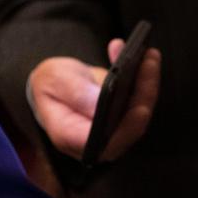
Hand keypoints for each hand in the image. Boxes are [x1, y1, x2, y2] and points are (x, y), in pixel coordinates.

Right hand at [27, 42, 161, 160]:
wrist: (54, 85)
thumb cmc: (49, 84)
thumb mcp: (52, 80)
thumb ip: (74, 91)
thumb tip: (99, 105)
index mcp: (70, 136)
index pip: (104, 142)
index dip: (126, 129)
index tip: (141, 107)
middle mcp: (94, 140)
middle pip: (129, 127)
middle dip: (144, 95)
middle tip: (148, 65)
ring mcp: (112, 130)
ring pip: (139, 113)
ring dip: (148, 83)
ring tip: (149, 55)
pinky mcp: (123, 117)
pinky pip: (140, 101)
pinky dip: (144, 78)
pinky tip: (143, 55)